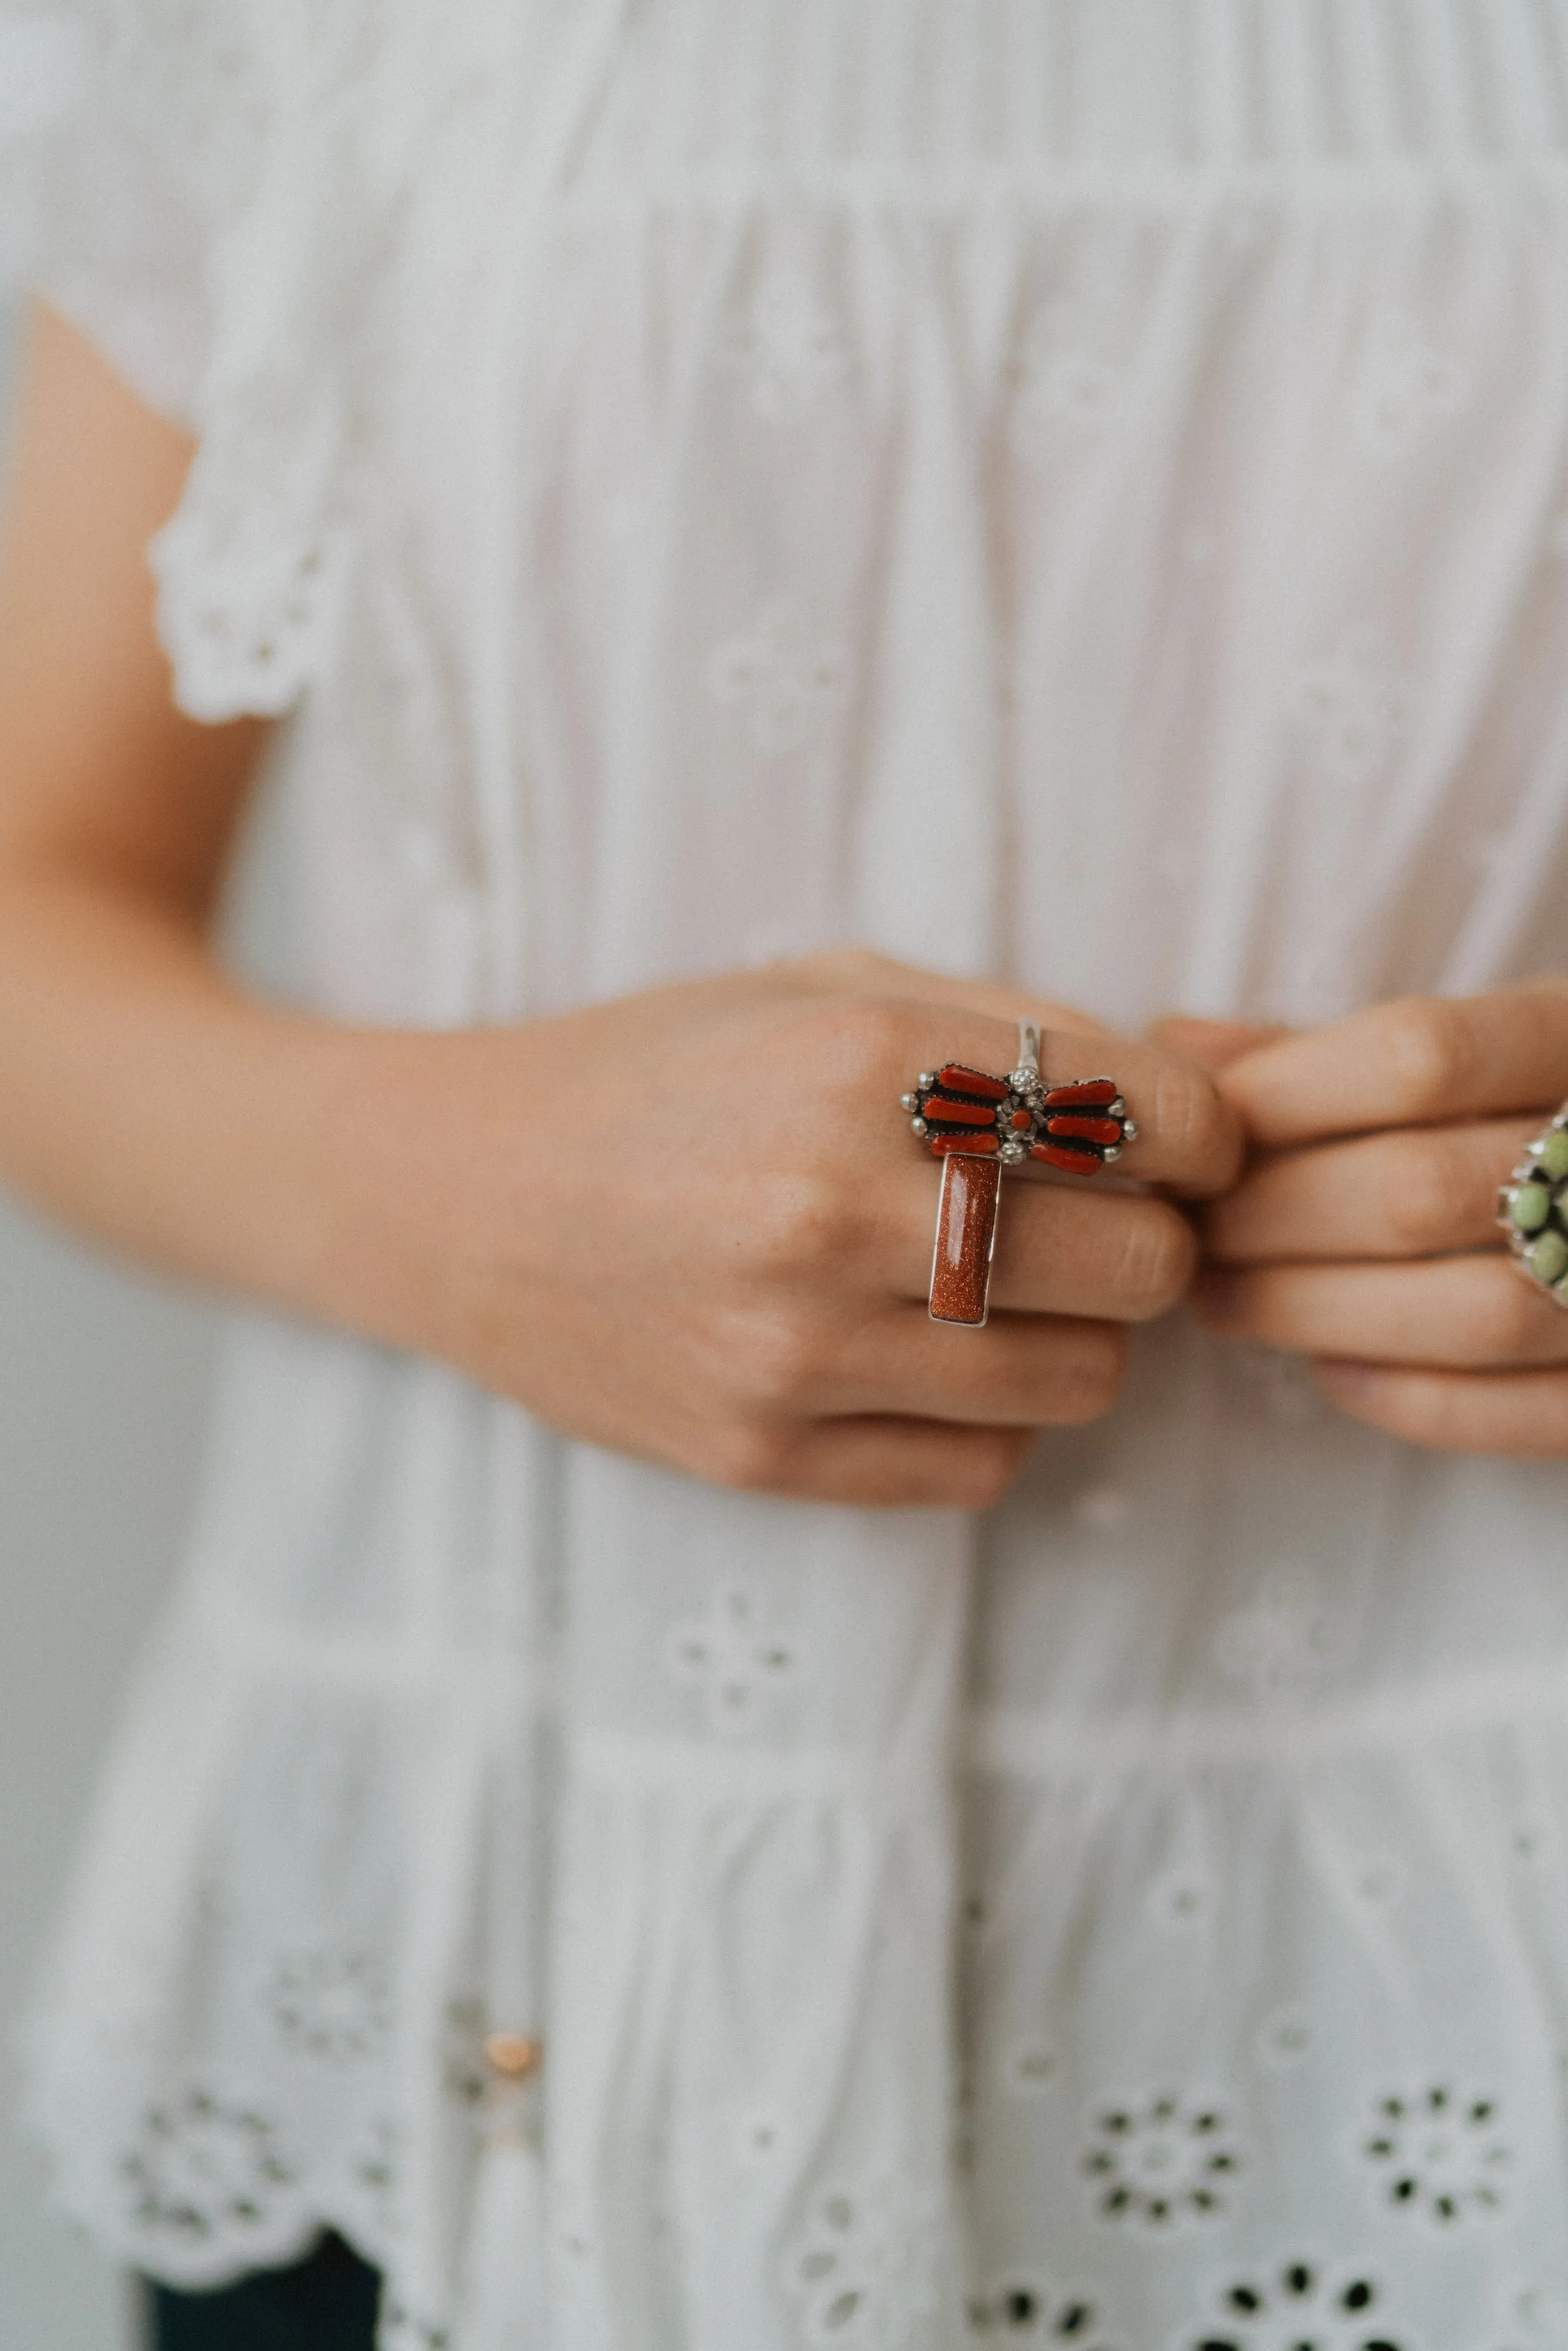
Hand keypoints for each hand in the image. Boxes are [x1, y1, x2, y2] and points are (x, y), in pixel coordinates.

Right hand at [340, 952, 1239, 1508]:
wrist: (460, 1195)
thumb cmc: (663, 1072)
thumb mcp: (827, 985)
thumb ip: (1015, 1028)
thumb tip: (1198, 1096)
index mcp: (862, 1059)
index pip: (1159, 1122)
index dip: (1205, 1136)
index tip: (1180, 1146)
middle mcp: (835, 1209)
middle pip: (1144, 1264)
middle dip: (1144, 1237)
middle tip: (1084, 1219)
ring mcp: (795, 1351)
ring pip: (1086, 1381)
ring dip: (1076, 1335)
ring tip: (1002, 1290)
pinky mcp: (763, 1457)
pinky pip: (988, 1468)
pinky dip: (991, 1418)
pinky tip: (929, 1359)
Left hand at [1165, 986, 1567, 1454]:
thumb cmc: (1543, 1108)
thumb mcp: (1480, 1046)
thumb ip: (1337, 1051)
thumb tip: (1183, 1047)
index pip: (1421, 1056)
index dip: (1287, 1095)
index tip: (1204, 1133)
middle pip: (1420, 1189)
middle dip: (1274, 1219)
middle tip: (1194, 1232)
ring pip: (1472, 1311)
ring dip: (1317, 1312)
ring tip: (1224, 1300)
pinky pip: (1533, 1414)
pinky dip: (1414, 1398)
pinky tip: (1332, 1372)